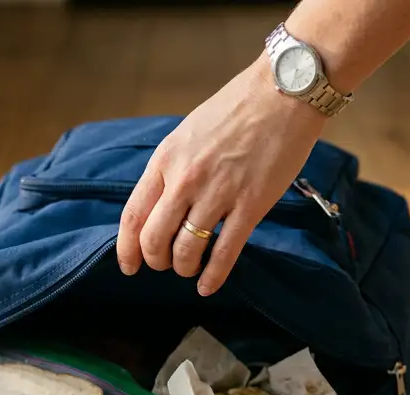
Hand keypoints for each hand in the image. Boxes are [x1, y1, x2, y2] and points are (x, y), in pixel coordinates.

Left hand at [117, 57, 326, 295]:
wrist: (283, 92)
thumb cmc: (237, 108)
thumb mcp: (188, 132)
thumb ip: (172, 167)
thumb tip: (162, 203)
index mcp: (166, 160)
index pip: (133, 215)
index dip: (127, 248)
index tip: (128, 265)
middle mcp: (185, 179)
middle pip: (154, 240)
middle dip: (156, 262)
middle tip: (165, 266)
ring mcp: (217, 194)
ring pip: (186, 251)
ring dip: (185, 268)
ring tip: (191, 269)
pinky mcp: (250, 206)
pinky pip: (224, 253)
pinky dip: (213, 276)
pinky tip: (208, 287)